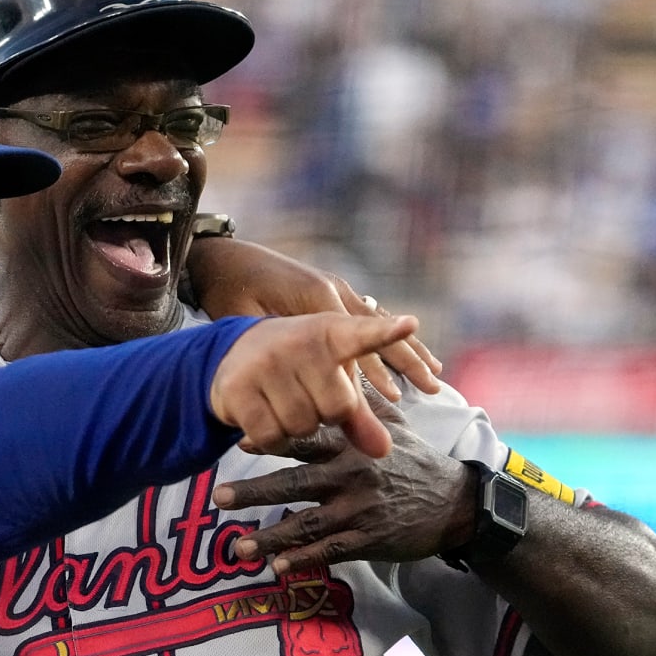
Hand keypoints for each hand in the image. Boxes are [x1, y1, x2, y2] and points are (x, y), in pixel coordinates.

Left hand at [187, 238, 441, 398]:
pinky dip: (388, 337)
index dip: (373, 373)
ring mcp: (333, 289)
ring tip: (434, 373)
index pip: (353, 342)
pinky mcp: (328, 292)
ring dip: (406, 350)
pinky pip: (367, 318)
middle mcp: (332, 290)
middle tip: (435, 388)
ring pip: (379, 324)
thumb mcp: (243, 317)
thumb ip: (272, 344)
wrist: (221, 256)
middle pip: (378, 332)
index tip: (396, 398)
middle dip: (407, 361)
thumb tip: (295, 378)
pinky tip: (405, 348)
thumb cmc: (228, 289)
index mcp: (316, 295)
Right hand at [209, 312, 416, 458]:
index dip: (385, 333)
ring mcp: (266, 363)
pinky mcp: (238, 388)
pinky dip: (272, 440)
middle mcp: (298, 342)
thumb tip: (382, 451)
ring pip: (303, 426)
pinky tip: (264, 418)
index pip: (362, 335)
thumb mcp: (331, 379)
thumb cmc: (298, 367)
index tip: (409, 325)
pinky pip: (272, 436)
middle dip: (325, 415)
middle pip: (337, 409)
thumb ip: (360, 415)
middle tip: (306, 395)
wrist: (234, 353)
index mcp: (330, 332)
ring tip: (282, 403)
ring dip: (296, 428)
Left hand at [210, 386, 474, 574]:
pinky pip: (330, 552)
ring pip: (307, 525)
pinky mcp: (368, 540)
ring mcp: (359, 511)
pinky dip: (303, 559)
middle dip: (256, 492)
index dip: (275, 438)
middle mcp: (352, 477)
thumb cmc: (415, 459)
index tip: (241, 441)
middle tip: (219, 497)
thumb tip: (338, 364)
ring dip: (270, 537)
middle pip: (296, 484)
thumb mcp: (392, 425)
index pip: (309, 439)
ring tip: (238, 547)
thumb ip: (359, 401)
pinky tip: (277, 567)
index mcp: (352, 446)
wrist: (454, 504)